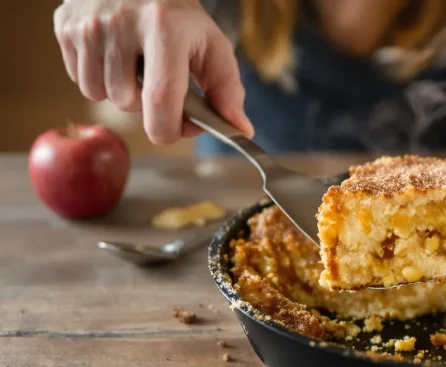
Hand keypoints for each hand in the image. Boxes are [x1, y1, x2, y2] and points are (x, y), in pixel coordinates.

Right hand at [53, 0, 253, 143]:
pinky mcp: (66, 26)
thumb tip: (240, 129)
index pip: (160, 100)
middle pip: (127, 103)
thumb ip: (227, 89)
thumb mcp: (211, 45)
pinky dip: (99, 78)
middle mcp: (121, 23)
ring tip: (135, 66)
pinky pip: (79, 79)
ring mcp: (89, 24)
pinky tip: (114, 56)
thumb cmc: (179, 17)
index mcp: (164, 28)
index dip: (170, 128)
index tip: (179, 128)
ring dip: (120, 92)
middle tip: (159, 80)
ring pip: (99, 95)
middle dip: (147, 105)